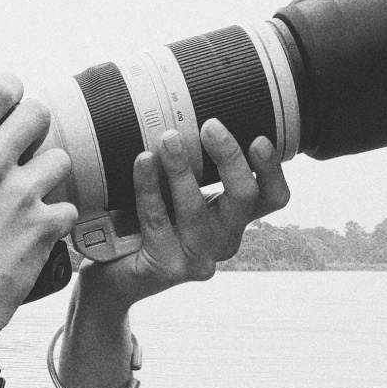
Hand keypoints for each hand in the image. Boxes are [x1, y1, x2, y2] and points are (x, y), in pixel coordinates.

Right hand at [0, 74, 77, 345]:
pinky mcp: (44, 226)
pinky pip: (68, 208)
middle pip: (38, 113)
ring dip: (50, 178)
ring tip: (30, 198)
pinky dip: (56, 222)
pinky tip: (35, 234)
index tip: (13, 103)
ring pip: (60, 159)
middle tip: (28, 149)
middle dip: (36, 130)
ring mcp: (20, 194)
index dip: (12, 92)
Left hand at [99, 120, 289, 307]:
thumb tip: (183, 109)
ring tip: (167, 138)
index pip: (272, 197)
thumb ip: (189, 166)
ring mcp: (198, 258)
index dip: (273, 170)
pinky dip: (149, 186)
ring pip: (197, 208)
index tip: (260, 138)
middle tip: (210, 126)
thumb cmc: (143, 226)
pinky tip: (143, 161)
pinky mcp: (168, 268)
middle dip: (229, 157)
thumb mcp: (174, 192)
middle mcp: (224, 240)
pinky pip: (158, 219)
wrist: (114, 278)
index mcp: (233, 218)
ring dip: (182, 168)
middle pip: (244, 197)